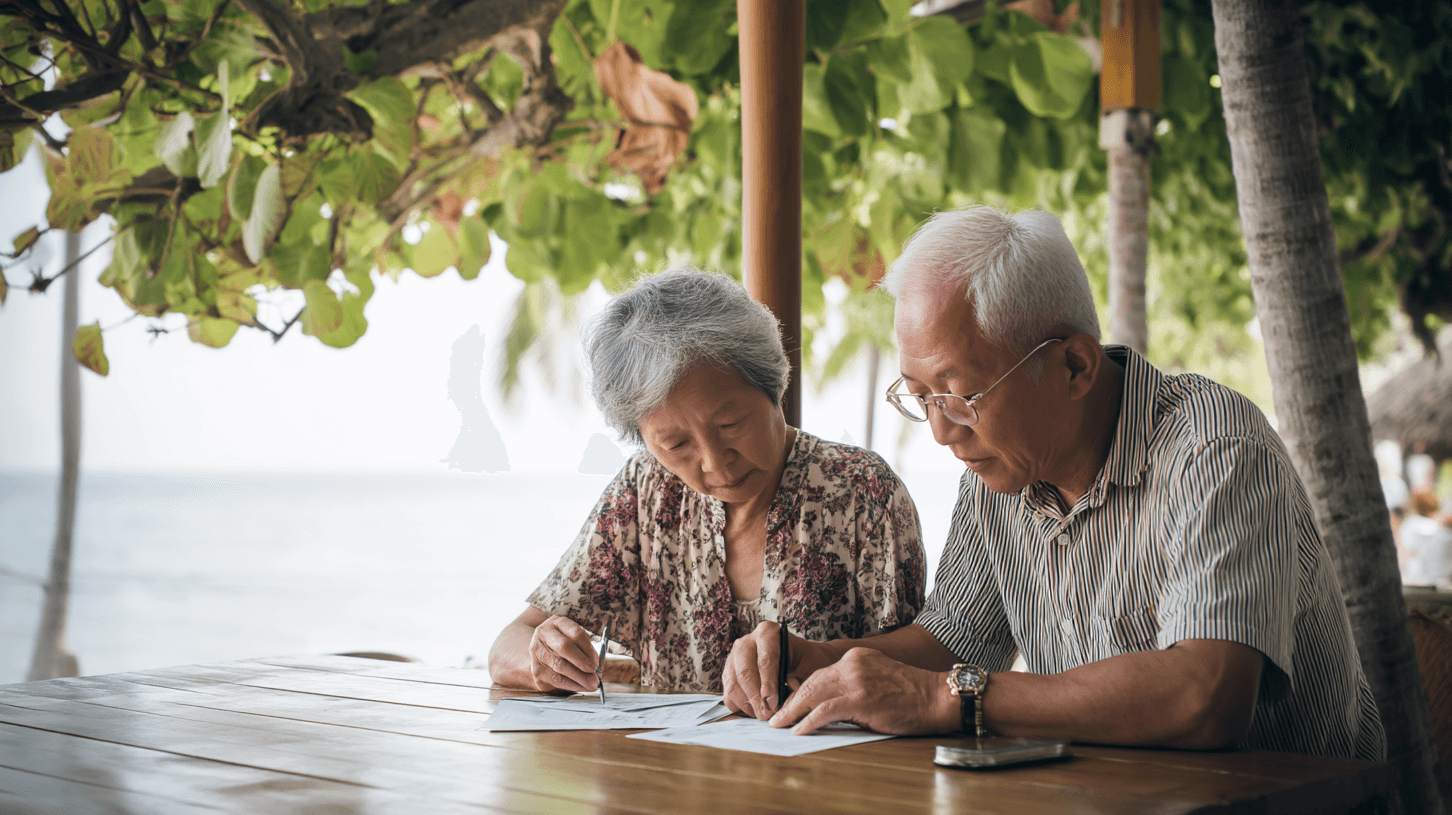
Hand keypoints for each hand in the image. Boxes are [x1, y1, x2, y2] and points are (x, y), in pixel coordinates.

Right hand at [528, 615, 599, 692]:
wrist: (542, 656)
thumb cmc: (565, 647)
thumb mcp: (575, 641)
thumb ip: (586, 650)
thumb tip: (598, 666)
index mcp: (557, 623)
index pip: (575, 633)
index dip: (588, 648)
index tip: (597, 661)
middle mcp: (544, 634)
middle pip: (564, 647)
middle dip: (581, 661)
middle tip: (594, 672)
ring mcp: (538, 651)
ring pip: (560, 665)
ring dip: (579, 677)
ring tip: (592, 683)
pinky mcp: (536, 669)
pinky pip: (556, 679)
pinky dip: (572, 685)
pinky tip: (582, 686)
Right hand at [723, 621, 802, 719]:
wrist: (801, 660)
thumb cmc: (806, 664)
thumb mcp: (809, 668)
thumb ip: (796, 683)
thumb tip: (778, 704)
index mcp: (768, 633)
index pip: (764, 660)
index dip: (769, 684)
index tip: (774, 704)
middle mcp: (747, 642)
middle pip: (745, 672)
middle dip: (756, 698)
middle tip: (767, 715)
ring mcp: (734, 657)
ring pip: (733, 684)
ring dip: (747, 704)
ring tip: (763, 715)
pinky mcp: (728, 672)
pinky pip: (728, 693)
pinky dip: (740, 706)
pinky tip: (756, 710)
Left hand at [767, 647, 958, 735]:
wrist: (937, 698)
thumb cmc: (912, 695)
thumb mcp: (878, 679)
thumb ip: (854, 685)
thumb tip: (829, 706)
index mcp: (856, 658)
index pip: (819, 673)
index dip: (801, 691)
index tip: (790, 704)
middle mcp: (852, 663)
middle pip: (811, 682)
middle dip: (791, 701)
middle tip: (777, 717)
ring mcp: (856, 680)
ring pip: (813, 693)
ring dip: (793, 712)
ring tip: (780, 725)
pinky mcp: (860, 698)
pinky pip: (825, 710)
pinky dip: (808, 721)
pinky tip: (799, 730)